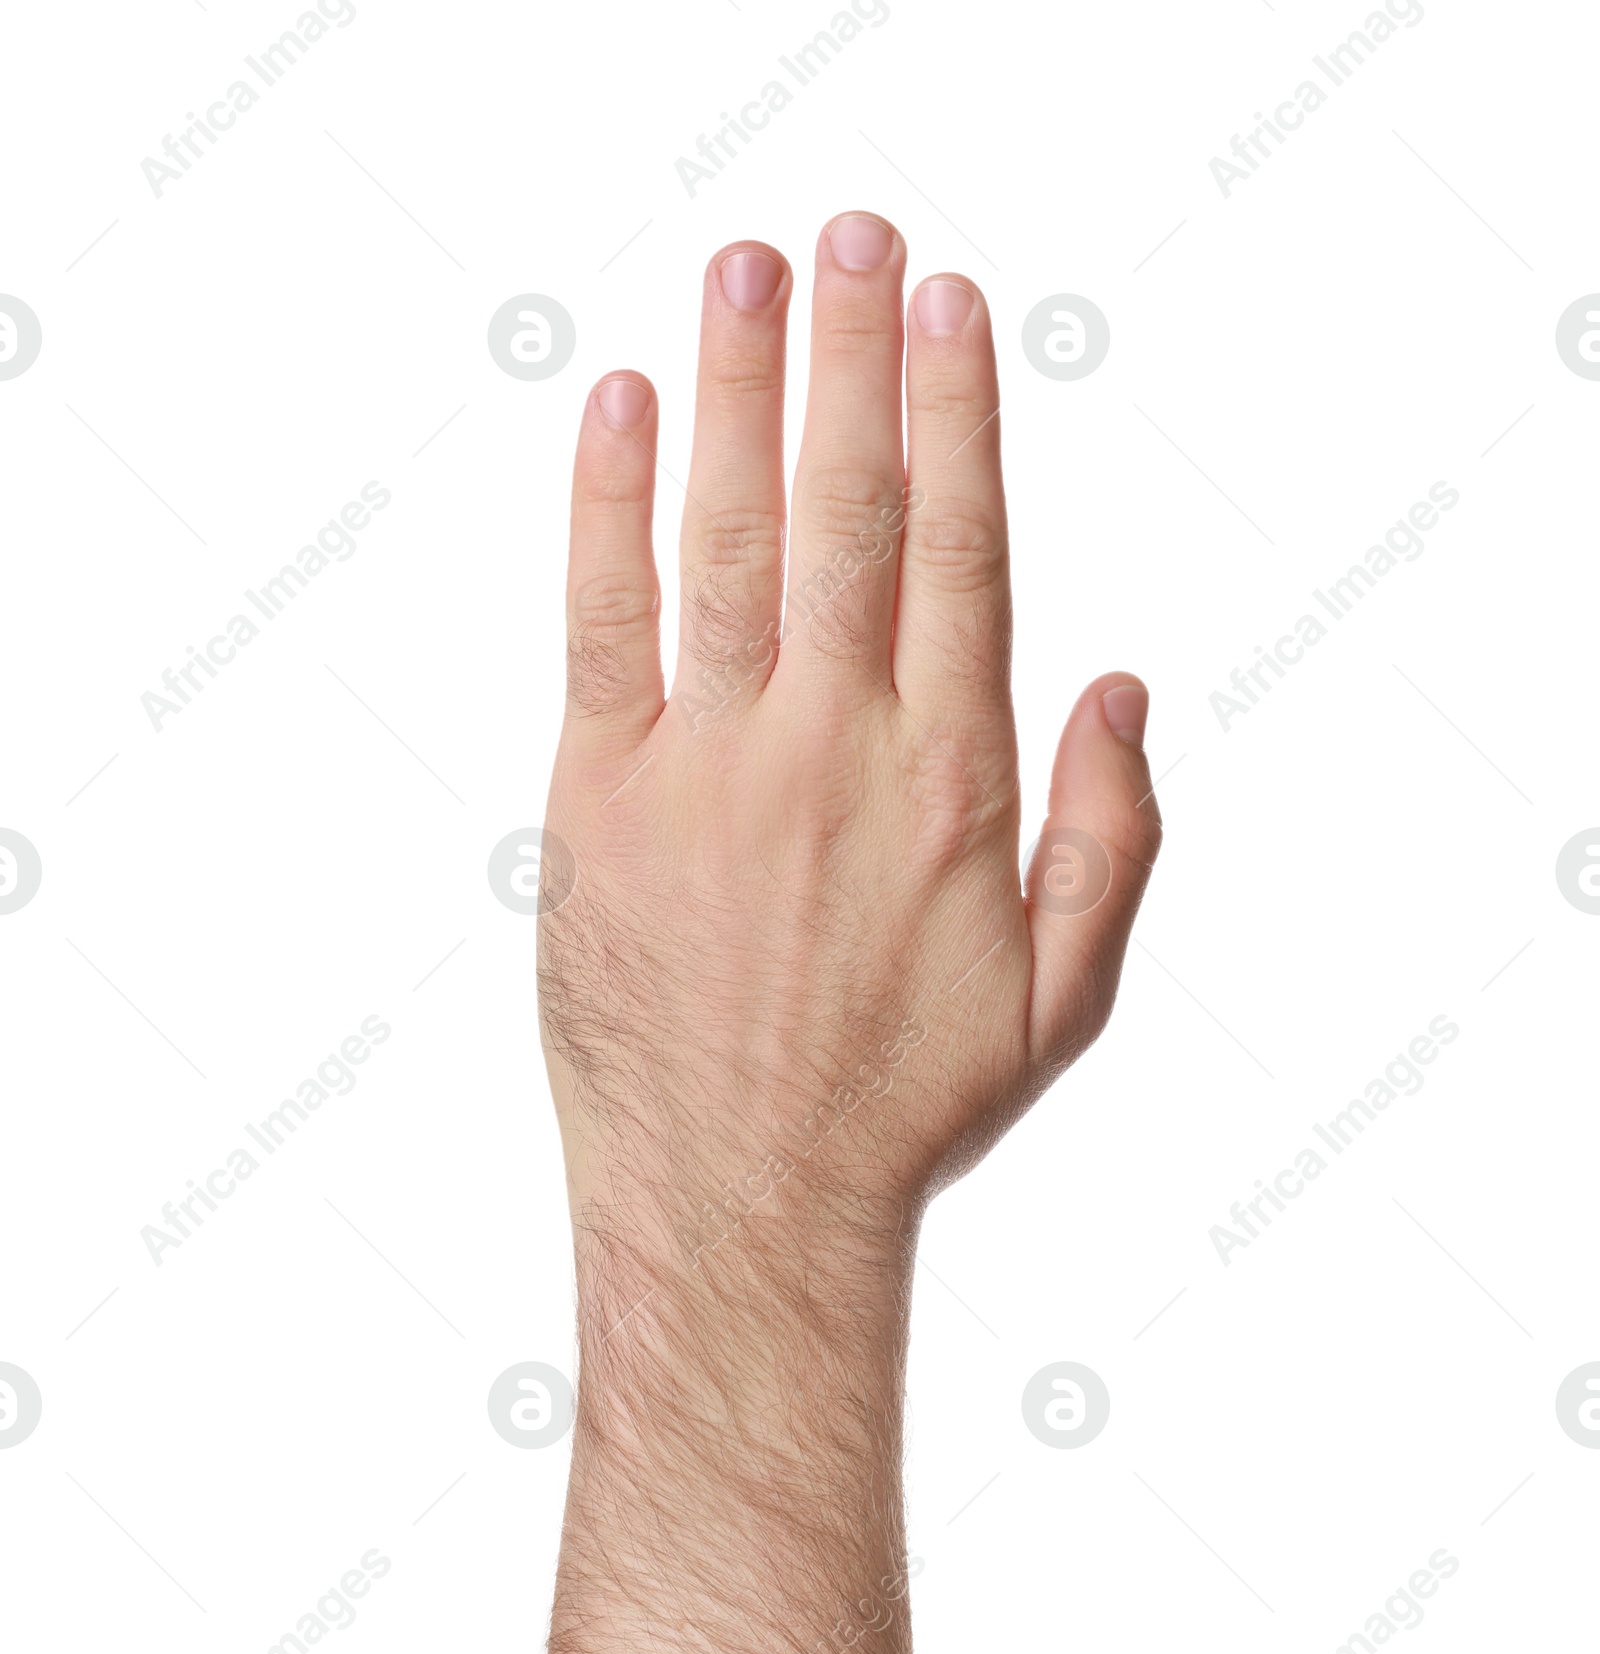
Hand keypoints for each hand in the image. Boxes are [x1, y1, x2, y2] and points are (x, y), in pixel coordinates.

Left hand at [540, 210, 1159, 1298]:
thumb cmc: (901, 1110)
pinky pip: (601, 621)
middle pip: (850, 509)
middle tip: (854, 237)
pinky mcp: (601, 800)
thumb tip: (1119, 684)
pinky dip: (610, 506)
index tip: (949, 309)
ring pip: (732, 535)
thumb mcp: (1060, 998)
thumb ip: (1109, 835)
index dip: (955, 416)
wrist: (742, 1207)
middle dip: (852, 357)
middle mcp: (837, 745)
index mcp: (954, 780)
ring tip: (748, 272)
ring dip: (740, 389)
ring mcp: (712, 765)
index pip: (961, 551)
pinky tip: (621, 405)